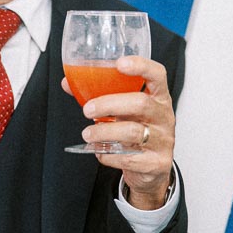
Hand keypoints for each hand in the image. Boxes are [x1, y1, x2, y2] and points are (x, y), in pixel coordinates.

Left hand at [61, 55, 174, 208]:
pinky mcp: (156, 163)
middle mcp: (164, 117)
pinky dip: (108, 155)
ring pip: (132, 132)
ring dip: (104, 132)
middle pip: (141, 103)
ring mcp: (163, 140)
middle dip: (109, 104)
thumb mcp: (123, 111)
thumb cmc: (136, 131)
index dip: (141, 66)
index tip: (120, 64)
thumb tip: (69, 83)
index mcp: (158, 98)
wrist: (150, 168)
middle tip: (87, 109)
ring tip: (87, 134)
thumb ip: (100, 96)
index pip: (157, 75)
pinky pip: (128, 158)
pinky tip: (100, 151)